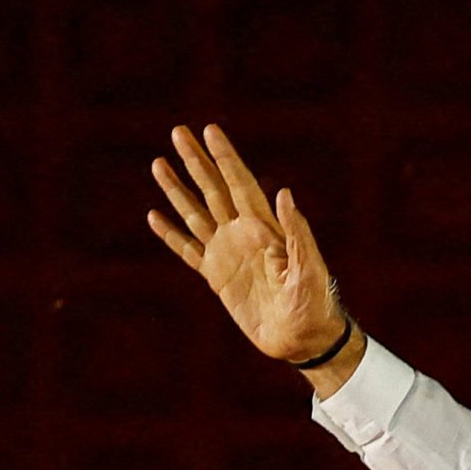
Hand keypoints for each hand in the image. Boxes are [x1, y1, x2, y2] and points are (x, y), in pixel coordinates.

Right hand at [146, 123, 354, 377]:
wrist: (303, 339)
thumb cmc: (314, 302)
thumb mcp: (310, 267)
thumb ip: (296, 232)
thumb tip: (285, 193)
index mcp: (264, 227)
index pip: (239, 183)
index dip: (225, 157)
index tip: (210, 131)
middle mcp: (242, 234)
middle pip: (213, 189)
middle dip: (196, 161)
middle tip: (178, 132)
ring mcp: (227, 254)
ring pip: (196, 213)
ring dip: (177, 190)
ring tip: (159, 164)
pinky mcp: (217, 277)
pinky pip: (188, 251)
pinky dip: (171, 234)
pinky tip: (156, 216)